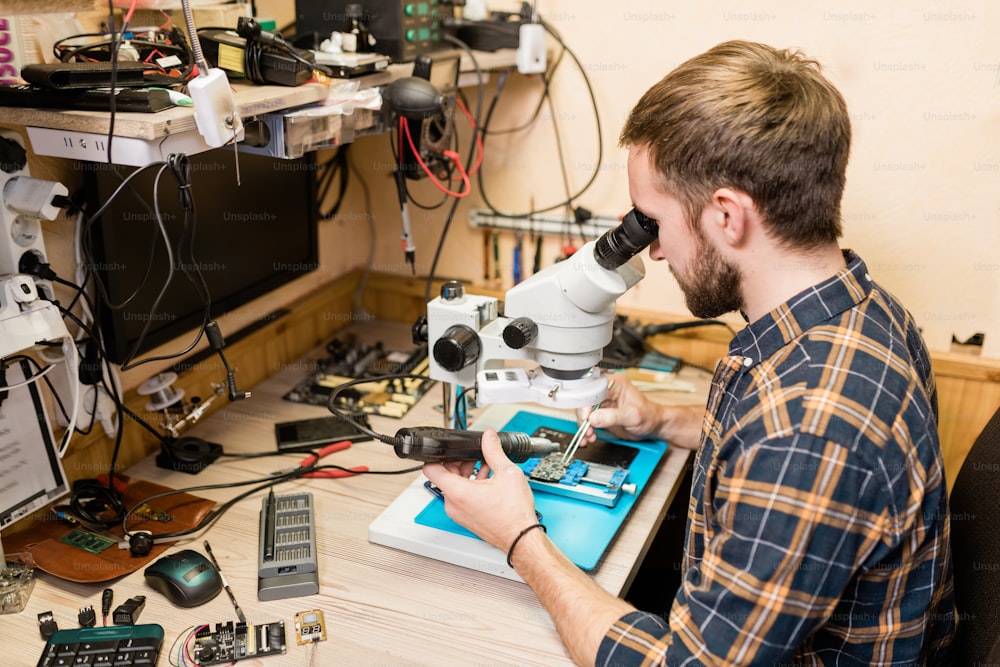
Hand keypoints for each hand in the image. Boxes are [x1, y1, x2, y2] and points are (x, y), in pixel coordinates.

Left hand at [422, 430, 537, 551]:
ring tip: (485, 467)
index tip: (448, 449)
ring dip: (466, 474)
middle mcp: (453, 504)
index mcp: (458, 492)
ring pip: (453, 486)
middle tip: (475, 456)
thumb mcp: (507, 473)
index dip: (437, 454)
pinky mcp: (465, 518)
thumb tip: (488, 438)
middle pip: (444, 476)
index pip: (431, 469)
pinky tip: (488, 481)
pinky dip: (470, 487)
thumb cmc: (514, 514)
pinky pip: (460, 498)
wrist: (521, 538)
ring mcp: (458, 513)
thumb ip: (494, 451)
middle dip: (459, 462)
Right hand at [580, 376, 659, 442]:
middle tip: (587, 430)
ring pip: (585, 412)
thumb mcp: (633, 416)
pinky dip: (586, 430)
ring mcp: (603, 403)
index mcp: (615, 384)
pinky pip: (588, 421)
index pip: (592, 389)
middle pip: (585, 402)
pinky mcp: (601, 413)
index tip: (586, 417)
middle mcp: (606, 391)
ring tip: (589, 437)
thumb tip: (594, 418)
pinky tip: (589, 437)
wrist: (653, 426)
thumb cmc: (649, 416)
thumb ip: (613, 416)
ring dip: (584, 426)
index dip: (586, 403)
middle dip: (584, 418)